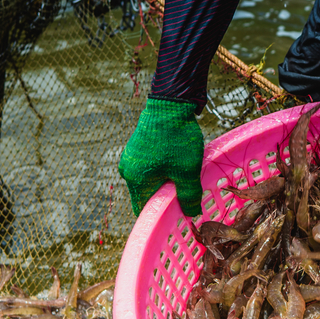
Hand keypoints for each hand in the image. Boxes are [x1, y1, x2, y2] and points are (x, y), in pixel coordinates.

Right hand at [118, 98, 203, 216]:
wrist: (170, 104)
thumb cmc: (177, 140)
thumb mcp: (187, 172)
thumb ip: (189, 196)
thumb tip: (191, 214)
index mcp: (135, 180)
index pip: (144, 209)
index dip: (161, 214)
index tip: (178, 212)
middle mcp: (128, 171)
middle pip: (148, 194)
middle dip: (166, 196)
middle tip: (186, 191)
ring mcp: (131, 157)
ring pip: (150, 180)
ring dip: (166, 181)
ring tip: (184, 172)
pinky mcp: (137, 147)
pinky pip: (150, 167)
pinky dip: (163, 169)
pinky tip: (177, 161)